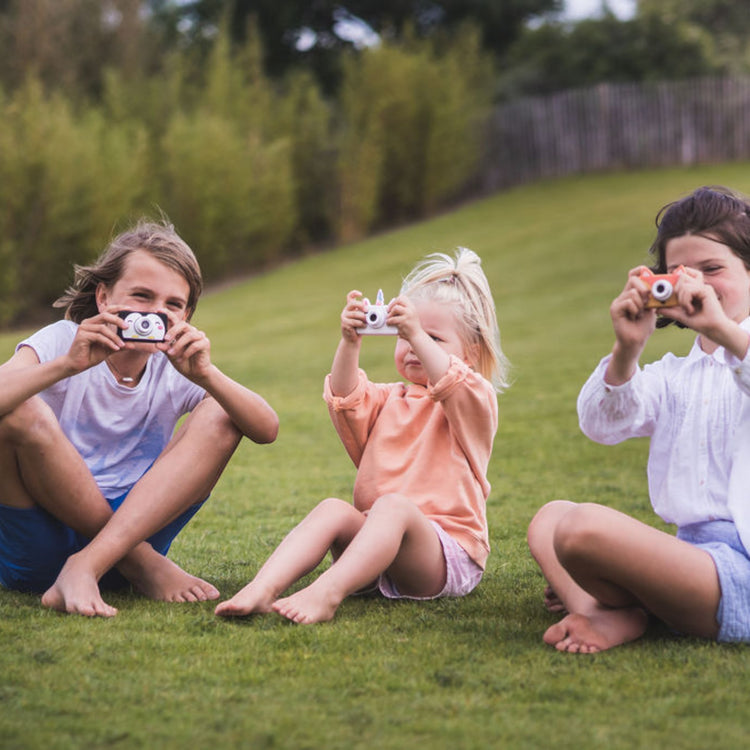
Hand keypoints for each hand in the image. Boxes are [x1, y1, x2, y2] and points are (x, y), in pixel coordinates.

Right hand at [65, 309, 127, 373]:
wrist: (77, 365)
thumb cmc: (91, 354)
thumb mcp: (110, 349)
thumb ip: (120, 345)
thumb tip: (133, 344)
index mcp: (95, 322)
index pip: (107, 311)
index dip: (118, 308)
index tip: (130, 308)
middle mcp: (88, 323)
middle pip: (105, 315)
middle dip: (117, 320)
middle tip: (127, 327)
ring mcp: (84, 328)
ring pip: (103, 328)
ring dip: (114, 337)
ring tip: (122, 345)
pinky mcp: (82, 336)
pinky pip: (98, 337)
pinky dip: (109, 342)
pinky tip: (115, 348)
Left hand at [157, 312, 211, 381]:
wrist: (195, 373)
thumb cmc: (184, 361)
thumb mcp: (171, 354)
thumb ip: (165, 348)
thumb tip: (157, 343)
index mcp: (182, 332)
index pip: (175, 320)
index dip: (168, 314)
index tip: (159, 310)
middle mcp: (191, 332)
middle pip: (183, 324)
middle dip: (173, 331)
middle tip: (165, 339)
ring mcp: (199, 337)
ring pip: (189, 335)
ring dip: (178, 345)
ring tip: (172, 354)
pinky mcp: (205, 344)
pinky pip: (195, 345)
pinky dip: (186, 352)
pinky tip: (181, 358)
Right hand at [341, 290, 366, 342]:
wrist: (353, 339)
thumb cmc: (360, 327)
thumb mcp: (366, 317)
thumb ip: (371, 310)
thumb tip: (380, 302)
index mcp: (350, 307)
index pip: (350, 297)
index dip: (354, 293)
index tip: (361, 294)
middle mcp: (346, 311)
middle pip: (352, 304)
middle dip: (361, 305)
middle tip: (367, 309)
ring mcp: (344, 317)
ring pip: (355, 314)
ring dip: (363, 317)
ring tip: (367, 321)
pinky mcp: (344, 324)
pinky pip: (354, 322)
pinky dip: (361, 324)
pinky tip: (364, 326)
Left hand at [386, 295, 421, 340]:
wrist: (416, 335)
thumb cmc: (411, 326)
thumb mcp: (409, 316)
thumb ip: (402, 311)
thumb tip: (389, 308)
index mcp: (412, 307)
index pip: (403, 297)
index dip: (395, 301)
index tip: (392, 306)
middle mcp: (411, 309)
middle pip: (399, 299)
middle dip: (392, 305)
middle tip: (388, 311)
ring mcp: (408, 314)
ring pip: (396, 308)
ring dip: (390, 314)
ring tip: (389, 318)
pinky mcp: (404, 321)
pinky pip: (393, 319)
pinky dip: (389, 321)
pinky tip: (389, 323)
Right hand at [605, 267, 656, 384]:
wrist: (636, 341)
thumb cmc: (644, 326)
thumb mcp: (652, 308)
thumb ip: (653, 297)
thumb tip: (659, 285)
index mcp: (632, 293)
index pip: (633, 275)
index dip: (641, 271)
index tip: (649, 275)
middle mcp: (623, 295)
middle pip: (633, 279)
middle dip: (645, 289)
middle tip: (647, 302)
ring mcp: (618, 302)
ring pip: (633, 293)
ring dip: (641, 305)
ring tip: (638, 315)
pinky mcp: (615, 309)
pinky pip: (628, 302)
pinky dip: (635, 310)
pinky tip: (633, 317)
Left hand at [658, 266, 724, 334]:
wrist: (712, 328)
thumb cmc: (699, 321)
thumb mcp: (680, 315)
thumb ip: (669, 310)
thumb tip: (656, 308)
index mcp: (693, 289)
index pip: (681, 276)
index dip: (672, 277)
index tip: (659, 284)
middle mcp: (698, 285)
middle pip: (681, 276)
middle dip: (674, 290)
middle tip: (678, 303)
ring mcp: (703, 286)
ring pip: (683, 284)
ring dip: (681, 299)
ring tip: (687, 309)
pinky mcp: (706, 290)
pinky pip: (689, 290)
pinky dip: (685, 301)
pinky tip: (690, 310)